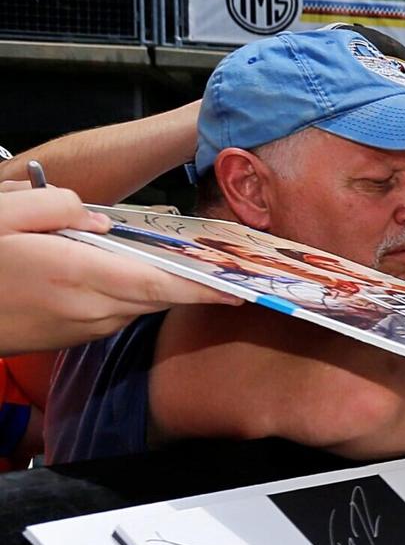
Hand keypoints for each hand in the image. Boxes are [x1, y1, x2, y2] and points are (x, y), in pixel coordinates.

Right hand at [0, 185, 239, 356]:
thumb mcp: (3, 213)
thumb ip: (59, 207)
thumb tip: (102, 220)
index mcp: (76, 274)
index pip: (159, 285)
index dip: (204, 288)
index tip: (240, 288)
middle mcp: (87, 309)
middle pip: (158, 296)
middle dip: (193, 284)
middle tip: (226, 267)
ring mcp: (80, 328)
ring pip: (138, 305)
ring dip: (160, 287)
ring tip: (186, 266)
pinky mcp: (70, 337)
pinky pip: (116, 313)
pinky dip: (131, 295)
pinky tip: (126, 273)